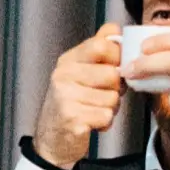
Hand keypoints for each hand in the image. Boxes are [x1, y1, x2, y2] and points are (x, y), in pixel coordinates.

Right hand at [31, 24, 125, 167]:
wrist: (52, 140)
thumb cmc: (72, 104)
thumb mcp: (79, 72)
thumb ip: (97, 50)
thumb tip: (114, 29)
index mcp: (67, 60)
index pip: (102, 45)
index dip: (117, 58)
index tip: (114, 68)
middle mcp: (63, 75)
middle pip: (113, 74)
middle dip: (115, 90)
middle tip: (102, 96)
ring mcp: (65, 96)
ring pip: (112, 98)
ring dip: (110, 109)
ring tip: (94, 110)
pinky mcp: (72, 118)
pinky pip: (106, 116)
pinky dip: (105, 123)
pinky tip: (91, 123)